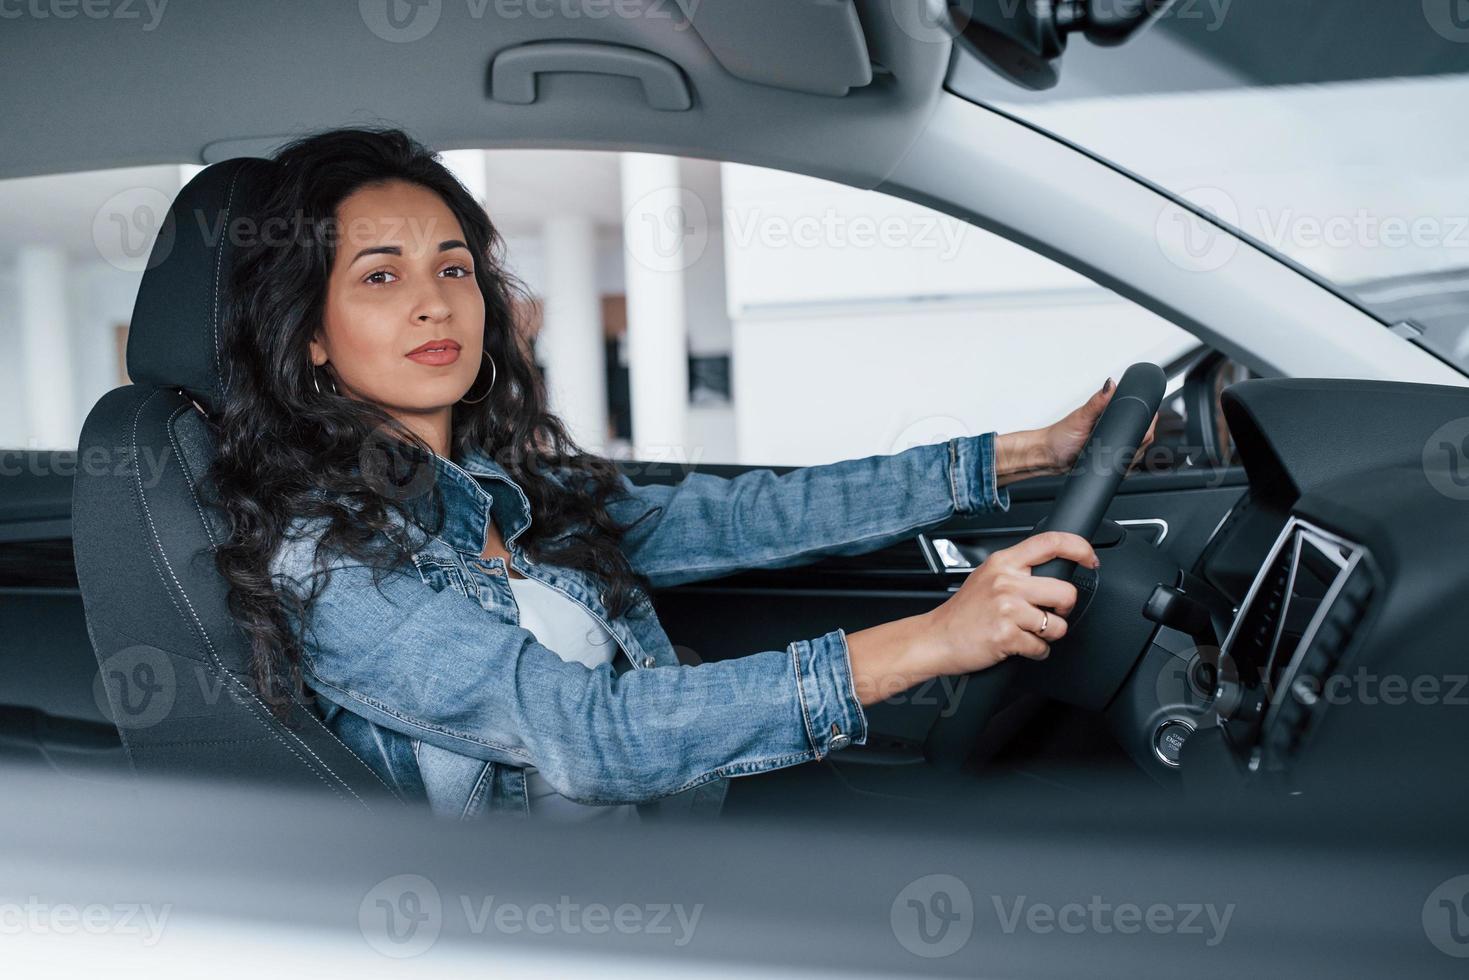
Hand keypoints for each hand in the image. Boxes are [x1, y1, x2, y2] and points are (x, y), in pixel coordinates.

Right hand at [920, 532, 1098, 673]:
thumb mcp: (987, 577)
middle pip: (1066, 592)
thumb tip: (1052, 569)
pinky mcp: (1007, 635)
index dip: (1080, 548)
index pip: (1051, 543)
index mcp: (1003, 562)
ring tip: (1027, 632)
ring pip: (1058, 625)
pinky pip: (1042, 648)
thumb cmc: (962, 613)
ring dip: (1048, 635)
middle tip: (1049, 613)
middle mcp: (1006, 582)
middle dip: (1064, 609)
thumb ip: (1017, 570)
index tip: (1090, 559)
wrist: (935, 638)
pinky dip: (1034, 652)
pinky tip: (1017, 645)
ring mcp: (1007, 608)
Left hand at [996, 378, 1158, 482]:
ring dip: (1131, 456)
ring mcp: (1115, 444)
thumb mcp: (1080, 417)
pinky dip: (1125, 466)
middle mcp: (1116, 427)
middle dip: (1138, 443)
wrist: (1049, 458)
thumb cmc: (1059, 436)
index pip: (1141, 415)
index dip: (1145, 422)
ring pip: (1138, 452)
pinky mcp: (1112, 459)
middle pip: (1145, 436)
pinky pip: (1127, 464)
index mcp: (1111, 413)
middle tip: (1114, 444)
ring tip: (1109, 453)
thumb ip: (1097, 402)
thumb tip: (1110, 384)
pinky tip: (1114, 464)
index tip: (1138, 429)